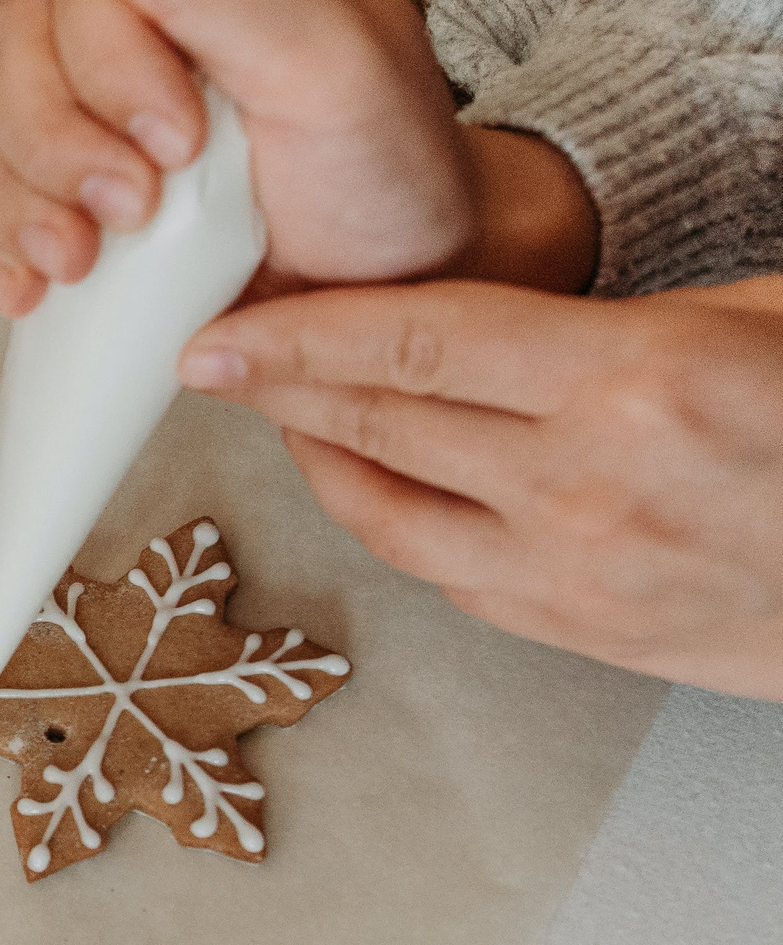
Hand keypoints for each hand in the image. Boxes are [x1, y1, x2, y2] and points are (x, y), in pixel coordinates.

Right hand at [0, 0, 593, 316]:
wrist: (385, 288)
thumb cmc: (384, 170)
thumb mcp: (326, 65)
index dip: (106, 65)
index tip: (178, 144)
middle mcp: (132, 13)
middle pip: (16, 49)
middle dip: (60, 145)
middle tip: (136, 209)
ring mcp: (86, 100)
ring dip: (20, 202)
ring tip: (85, 260)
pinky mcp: (60, 182)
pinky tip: (36, 284)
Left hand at [181, 275, 782, 697]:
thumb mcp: (761, 314)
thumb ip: (621, 315)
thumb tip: (498, 306)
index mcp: (636, 383)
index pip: (409, 346)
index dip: (292, 337)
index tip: (217, 334)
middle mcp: (590, 488)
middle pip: (380, 429)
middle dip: (281, 391)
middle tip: (219, 363)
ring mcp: (584, 577)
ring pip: (393, 518)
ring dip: (323, 464)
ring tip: (285, 418)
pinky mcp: (592, 638)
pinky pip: (455, 578)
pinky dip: (400, 526)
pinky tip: (381, 488)